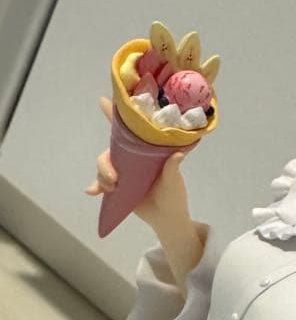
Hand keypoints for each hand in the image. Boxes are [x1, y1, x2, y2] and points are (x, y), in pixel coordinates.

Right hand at [85, 96, 189, 232]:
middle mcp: (132, 158)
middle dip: (105, 163)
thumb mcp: (173, 182)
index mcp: (146, 152)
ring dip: (102, 176)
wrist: (166, 219)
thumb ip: (173, 169)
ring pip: (104, 166)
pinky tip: (92, 192)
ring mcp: (124, 172)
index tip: (103, 100)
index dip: (116, 115)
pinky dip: (96, 186)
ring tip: (112, 188)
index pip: (130, 130)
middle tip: (114, 179)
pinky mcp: (118, 186)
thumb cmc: (173, 196)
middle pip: (110, 151)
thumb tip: (179, 154)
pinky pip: (101, 183)